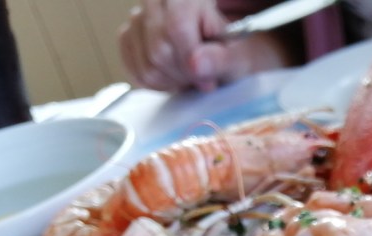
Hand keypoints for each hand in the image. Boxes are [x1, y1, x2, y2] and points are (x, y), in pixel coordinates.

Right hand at [118, 0, 299, 91]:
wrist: (228, 47)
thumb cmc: (237, 49)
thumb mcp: (242, 55)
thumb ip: (222, 59)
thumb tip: (196, 64)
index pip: (176, 28)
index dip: (193, 63)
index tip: (209, 80)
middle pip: (159, 50)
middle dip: (185, 75)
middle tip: (204, 78)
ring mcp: (139, 16)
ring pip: (147, 64)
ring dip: (173, 81)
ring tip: (192, 75)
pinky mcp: (129, 36)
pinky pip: (135, 70)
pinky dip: (158, 83)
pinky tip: (176, 76)